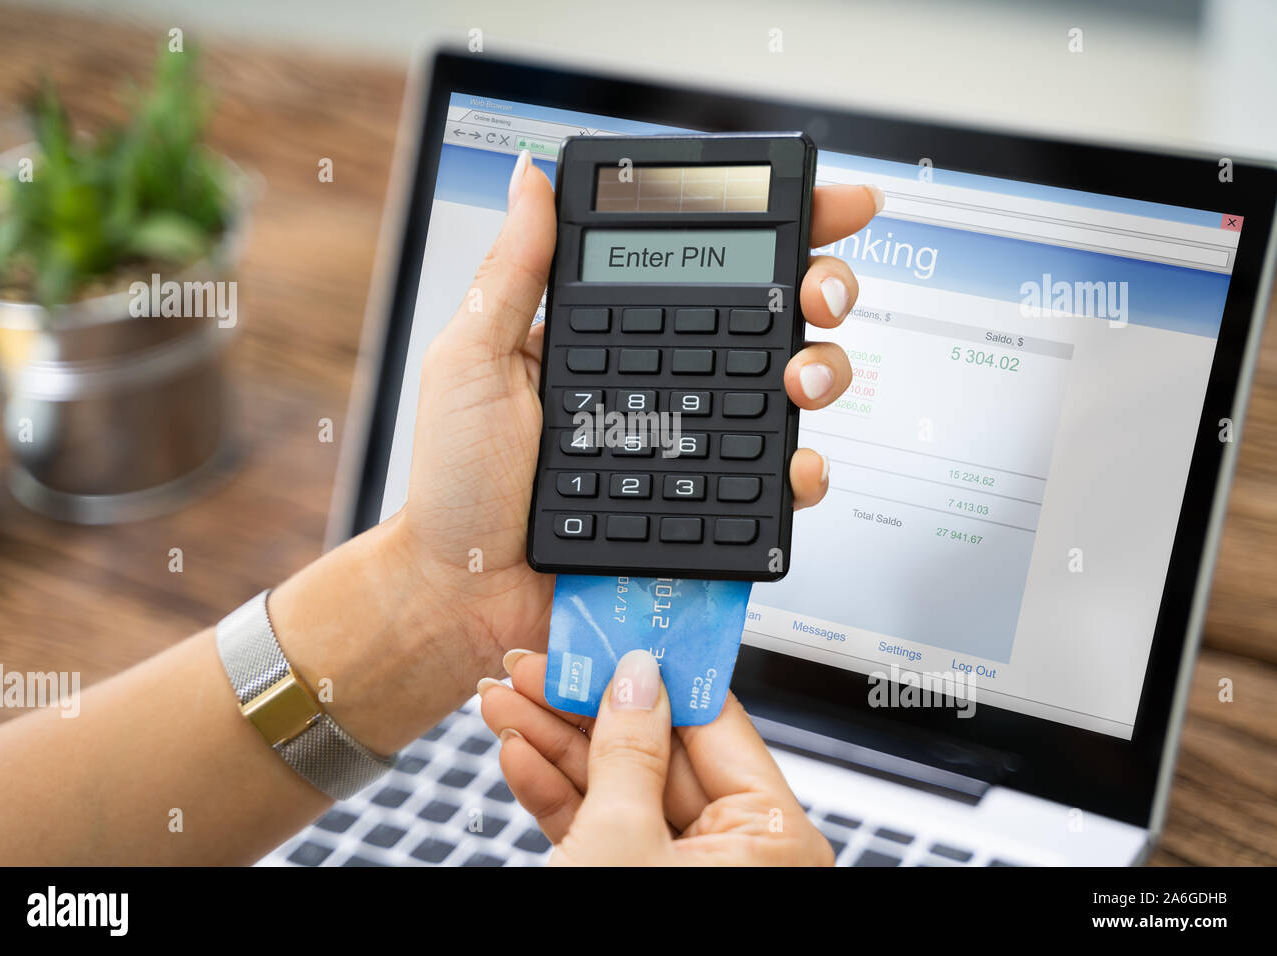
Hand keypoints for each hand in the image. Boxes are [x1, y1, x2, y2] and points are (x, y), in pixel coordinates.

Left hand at [398, 150, 882, 671]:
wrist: (466, 593)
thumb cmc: (457, 480)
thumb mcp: (472, 358)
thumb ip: (513, 270)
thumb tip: (531, 176)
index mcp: (618, 335)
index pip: (703, 263)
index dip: (773, 226)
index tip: (824, 204)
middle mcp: (666, 382)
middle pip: (772, 318)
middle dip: (823, 288)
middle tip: (821, 293)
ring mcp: (692, 446)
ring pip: (790, 393)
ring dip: (823, 371)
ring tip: (799, 380)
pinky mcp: (706, 509)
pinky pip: (774, 485)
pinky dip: (803, 471)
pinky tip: (795, 464)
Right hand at [479, 648, 833, 864]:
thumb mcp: (622, 842)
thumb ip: (630, 749)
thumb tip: (638, 679)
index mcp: (773, 841)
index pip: (715, 725)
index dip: (658, 671)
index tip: (621, 631)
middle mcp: (737, 857)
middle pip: (656, 749)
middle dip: (586, 705)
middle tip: (542, 662)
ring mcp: (681, 874)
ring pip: (618, 785)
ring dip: (556, 741)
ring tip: (508, 696)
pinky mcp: (630, 884)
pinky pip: (598, 825)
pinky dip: (554, 791)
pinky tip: (517, 751)